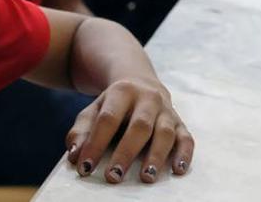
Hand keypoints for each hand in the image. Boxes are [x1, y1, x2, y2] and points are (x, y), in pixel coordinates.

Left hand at [66, 78, 194, 183]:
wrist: (141, 82)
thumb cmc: (113, 106)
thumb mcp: (93, 111)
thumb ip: (81, 132)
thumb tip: (75, 156)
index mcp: (122, 92)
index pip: (107, 119)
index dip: (95, 144)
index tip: (85, 168)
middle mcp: (148, 98)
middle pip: (139, 126)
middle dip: (126, 153)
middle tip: (113, 177)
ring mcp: (166, 110)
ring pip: (165, 132)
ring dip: (156, 156)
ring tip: (146, 177)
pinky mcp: (180, 123)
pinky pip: (186, 137)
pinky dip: (184, 154)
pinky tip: (178, 170)